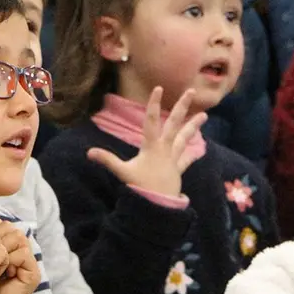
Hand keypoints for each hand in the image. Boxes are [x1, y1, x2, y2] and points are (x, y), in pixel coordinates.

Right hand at [87, 87, 206, 196]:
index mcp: (151, 146)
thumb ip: (107, 160)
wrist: (158, 204)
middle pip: (174, 123)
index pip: (151, 120)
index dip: (154, 104)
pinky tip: (200, 151)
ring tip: (205, 116)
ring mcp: (173, 158)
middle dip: (182, 107)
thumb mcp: (122, 172)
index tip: (159, 89)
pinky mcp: (178, 169)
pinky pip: (186, 160)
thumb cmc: (140, 187)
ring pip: (184, 138)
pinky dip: (192, 155)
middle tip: (191, 91)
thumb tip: (89, 152)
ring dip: (193, 126)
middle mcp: (164, 148)